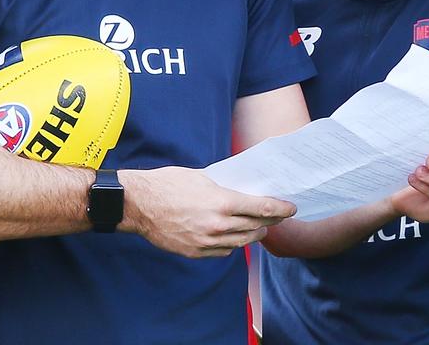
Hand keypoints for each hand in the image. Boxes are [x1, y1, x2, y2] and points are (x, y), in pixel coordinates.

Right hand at [119, 167, 295, 258]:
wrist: (138, 204)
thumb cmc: (167, 184)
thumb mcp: (201, 177)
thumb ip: (225, 188)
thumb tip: (244, 192)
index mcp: (221, 202)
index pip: (262, 208)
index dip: (280, 209)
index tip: (291, 208)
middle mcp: (217, 225)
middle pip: (255, 227)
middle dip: (270, 222)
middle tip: (278, 217)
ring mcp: (206, 241)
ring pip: (242, 242)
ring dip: (254, 234)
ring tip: (260, 228)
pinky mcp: (195, 252)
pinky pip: (224, 251)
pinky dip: (233, 244)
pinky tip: (234, 237)